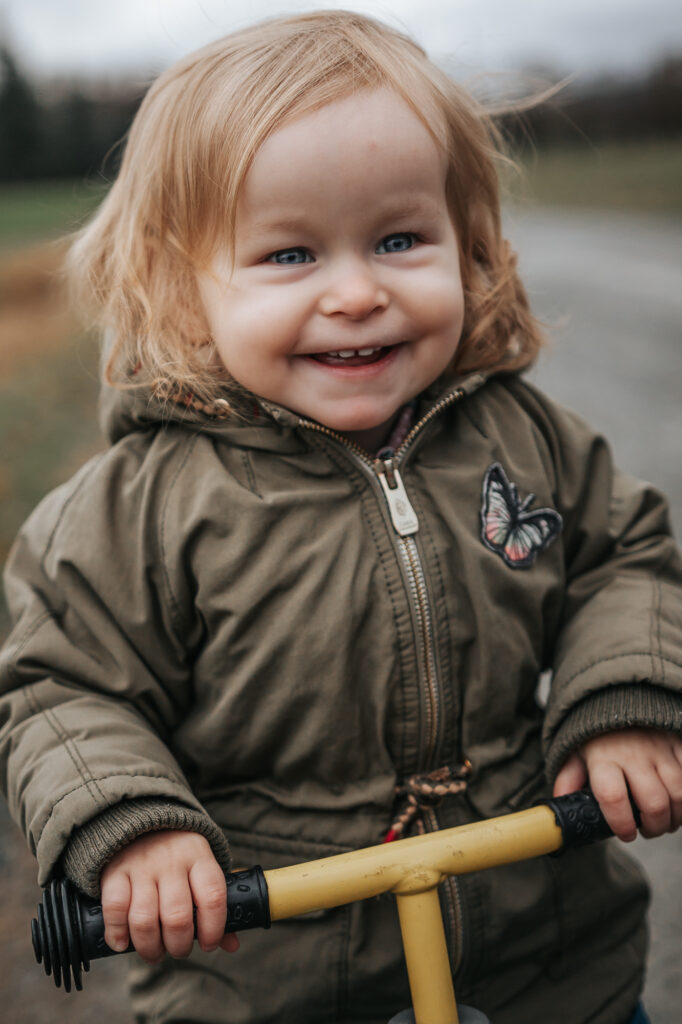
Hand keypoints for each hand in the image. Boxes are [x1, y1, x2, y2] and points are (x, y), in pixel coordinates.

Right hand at [100, 830, 238, 963]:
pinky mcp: (115, 871)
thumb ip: (213, 904)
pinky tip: (123, 944)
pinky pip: (114, 909)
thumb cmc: (177, 856)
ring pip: (145, 919)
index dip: (213, 929)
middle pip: (177, 916)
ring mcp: (141, 865)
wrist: (140, 820)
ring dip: (150, 947)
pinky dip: (117, 933)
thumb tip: (231, 945)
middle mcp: (171, 860)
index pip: (213, 897)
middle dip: (179, 945)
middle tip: (178, 951)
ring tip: (155, 953)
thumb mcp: (200, 868)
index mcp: (199, 856)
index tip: (208, 945)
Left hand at [553, 728, 681, 841]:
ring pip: (678, 794)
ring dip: (675, 816)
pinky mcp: (678, 743)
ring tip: (665, 821)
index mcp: (603, 758)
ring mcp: (660, 749)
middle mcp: (634, 754)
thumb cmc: (598, 733)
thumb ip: (568, 778)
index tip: (625, 834)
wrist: (618, 697)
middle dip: (654, 827)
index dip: (621, 824)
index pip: (613, 797)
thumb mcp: (576, 752)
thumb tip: (559, 803)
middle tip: (647, 830)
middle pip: (653, 803)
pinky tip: (679, 803)